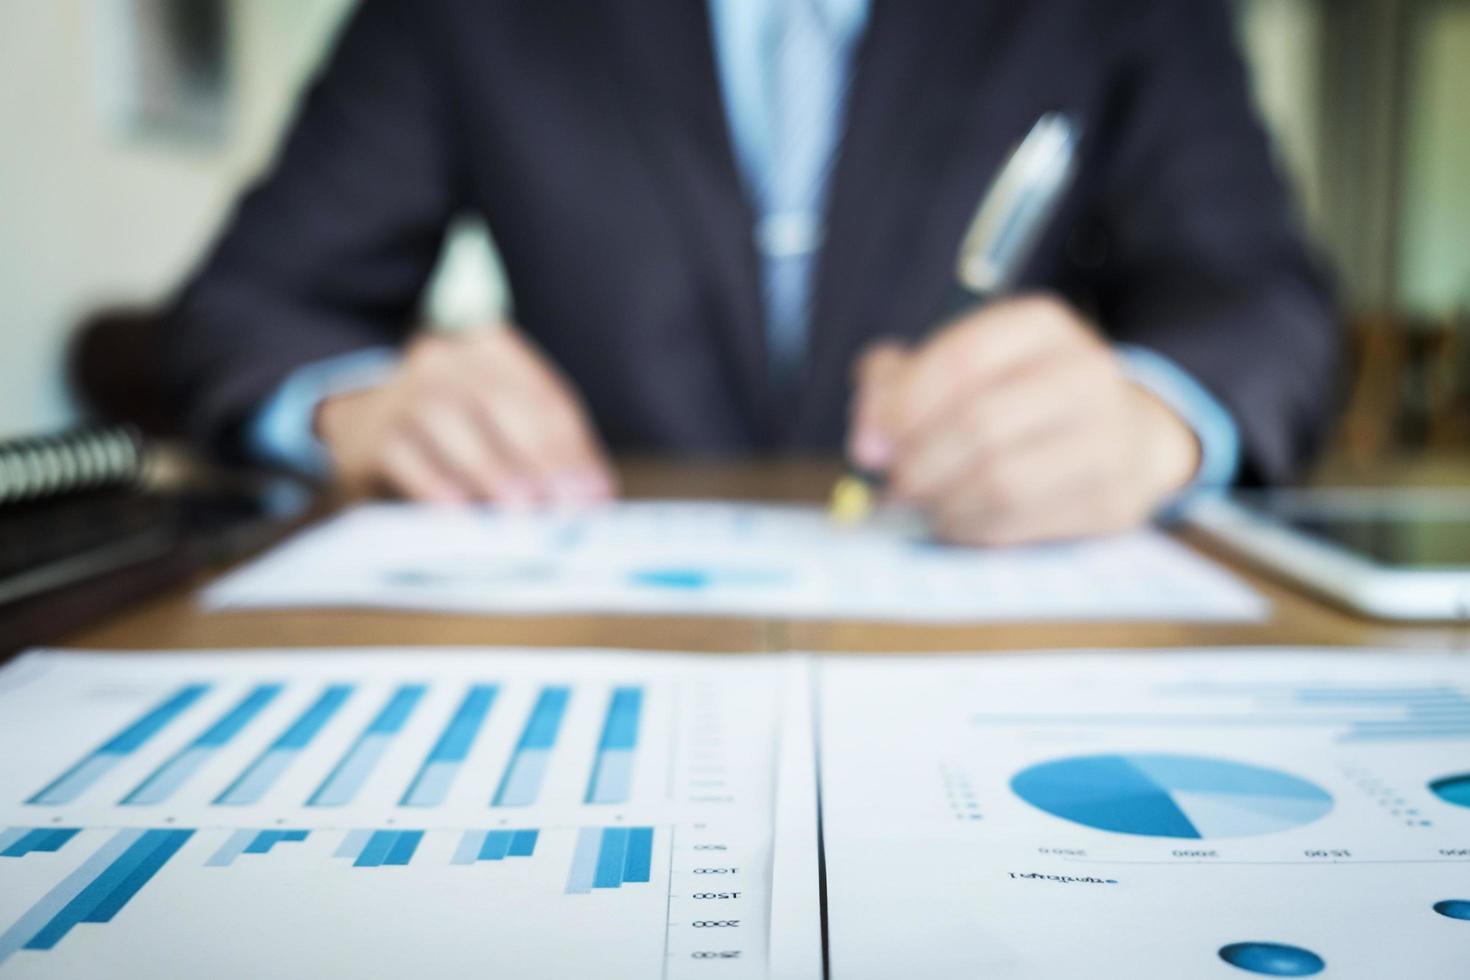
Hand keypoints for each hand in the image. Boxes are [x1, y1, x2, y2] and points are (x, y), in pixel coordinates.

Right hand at [315, 327, 615, 505]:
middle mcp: (446, 359)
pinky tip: (463, 514)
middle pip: (500, 402)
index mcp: (491, 350)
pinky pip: (405, 456)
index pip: (543, 395)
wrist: (356, 416)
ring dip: (491, 471)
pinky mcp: (370, 432)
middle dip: (539, 457)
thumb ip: (546, 449)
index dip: (573, 446)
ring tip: (523, 511)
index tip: (595, 493)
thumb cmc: (451, 429)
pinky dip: (437, 485)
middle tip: (565, 504)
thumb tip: (593, 496)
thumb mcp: (499, 421)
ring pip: (451, 423)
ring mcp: (403, 391)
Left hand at [847, 295, 1199, 545]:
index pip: (962, 359)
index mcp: (1040, 326)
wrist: (1123, 435)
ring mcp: (1108, 437)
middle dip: (920, 461)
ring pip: (1002, 479)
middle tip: (895, 483)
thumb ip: (893, 385)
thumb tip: (869, 444)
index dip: (903, 407)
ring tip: (925, 501)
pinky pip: (1021, 523)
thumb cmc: (1012, 396)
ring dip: (944, 500)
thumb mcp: (953, 367)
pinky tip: (957, 518)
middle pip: (980, 422)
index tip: (868, 446)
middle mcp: (1085, 373)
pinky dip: (971, 528)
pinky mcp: (1112, 499)